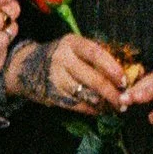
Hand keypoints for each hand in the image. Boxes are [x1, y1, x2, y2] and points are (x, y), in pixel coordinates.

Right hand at [3, 33, 129, 111]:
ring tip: (117, 107)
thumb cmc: (61, 56)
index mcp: (72, 43)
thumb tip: (126, 72)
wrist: (26, 66)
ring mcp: (57, 78)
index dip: (112, 68)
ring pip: (87, 95)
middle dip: (112, 92)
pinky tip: (101, 110)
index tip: (124, 80)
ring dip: (105, 104)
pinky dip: (92, 110)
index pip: (96, 54)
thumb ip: (96, 56)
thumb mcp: (74, 48)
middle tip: (125, 100)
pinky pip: (78, 106)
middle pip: (93, 79)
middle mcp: (63, 59)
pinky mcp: (53, 95)